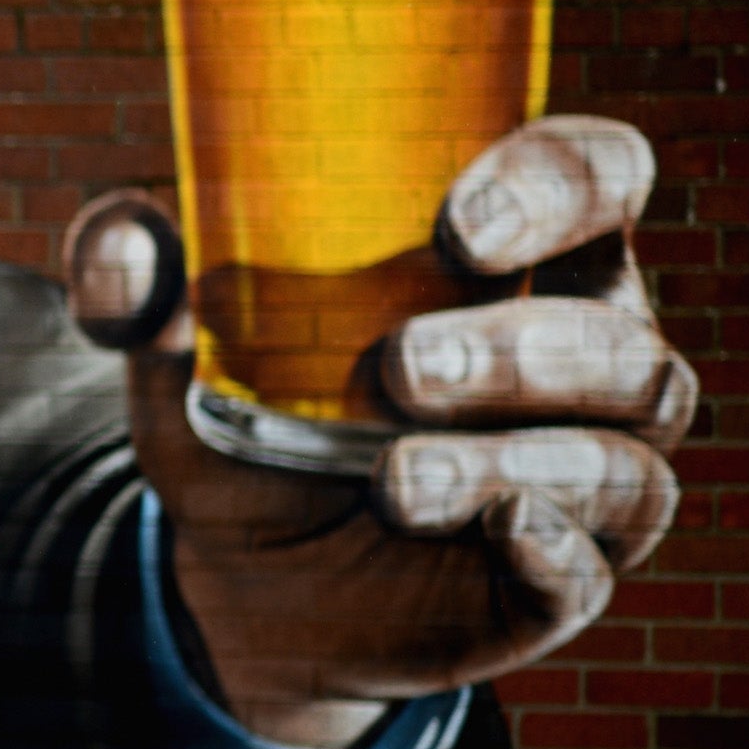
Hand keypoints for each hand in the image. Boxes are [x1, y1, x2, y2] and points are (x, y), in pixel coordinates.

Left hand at [66, 116, 691, 748]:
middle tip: (395, 369)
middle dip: (521, 352)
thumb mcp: (170, 334)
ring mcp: (588, 466)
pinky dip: (554, 553)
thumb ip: (132, 266)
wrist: (239, 562)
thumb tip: (126, 248)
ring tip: (392, 479)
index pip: (599, 176)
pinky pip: (595, 568)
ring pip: (622, 456)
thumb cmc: (246, 397)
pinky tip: (498, 534)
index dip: (562, 184)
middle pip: (620, 335)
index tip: (458, 225)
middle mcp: (587, 350)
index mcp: (520, 250)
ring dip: (515, 462)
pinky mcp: (561, 573)